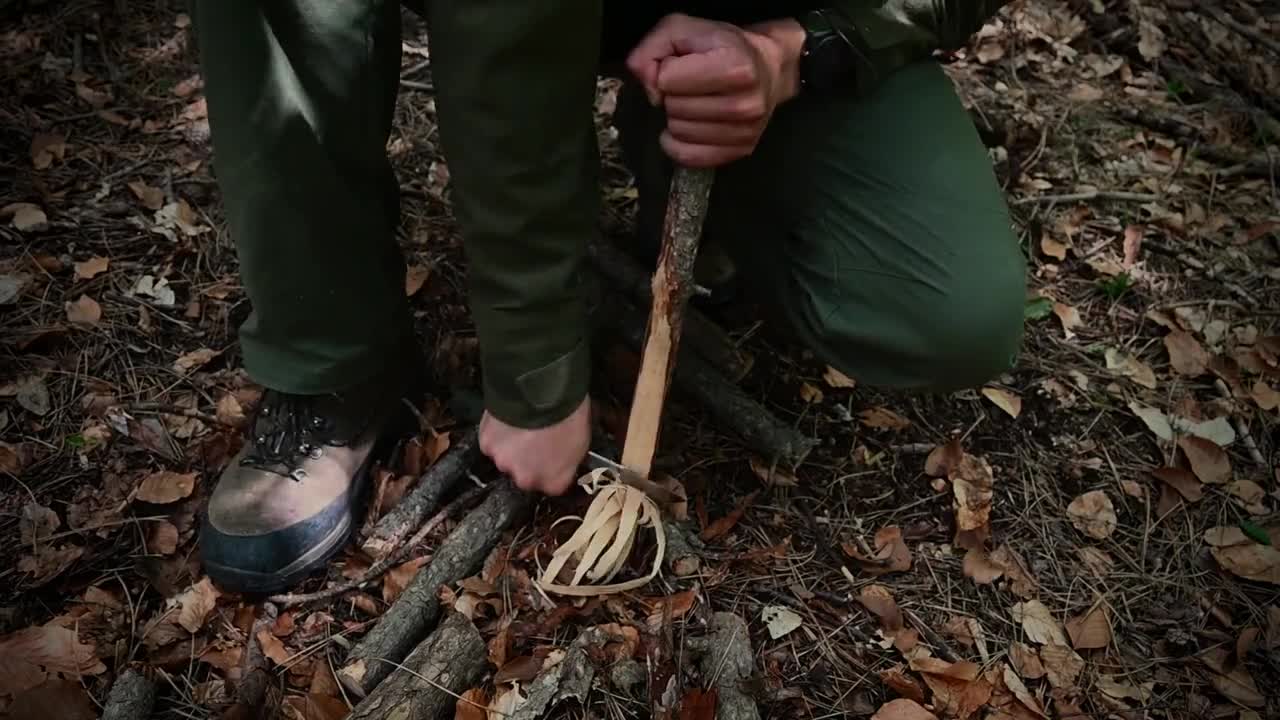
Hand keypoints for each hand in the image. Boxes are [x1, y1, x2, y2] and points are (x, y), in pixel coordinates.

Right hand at [478, 396, 590, 495]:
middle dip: (528, 460)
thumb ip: (568, 460)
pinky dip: (497, 434)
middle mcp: (526, 479)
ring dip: (511, 447)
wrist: (542, 392)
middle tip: (535, 438)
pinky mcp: (487, 444)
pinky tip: (508, 421)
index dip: (552, 468)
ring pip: (506, 459)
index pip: (552, 484)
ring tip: (521, 427)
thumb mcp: (581, 442)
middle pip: (525, 475)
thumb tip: (563, 459)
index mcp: (554, 482)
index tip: (553, 456)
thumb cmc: (568, 415)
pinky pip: (492, 442)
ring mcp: (504, 462)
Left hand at [626, 14, 804, 167]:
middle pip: (673, 108)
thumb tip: (648, 86)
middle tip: (689, 86)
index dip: (667, 70)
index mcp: (735, 67)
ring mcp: (744, 131)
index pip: (668, 80)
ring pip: (679, 133)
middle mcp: (744, 103)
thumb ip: (652, 48)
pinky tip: (687, 128)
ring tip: (693, 103)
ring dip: (677, 118)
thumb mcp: (683, 29)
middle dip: (672, 95)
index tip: (683, 66)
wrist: (768, 68)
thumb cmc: (724, 46)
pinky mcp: (741, 150)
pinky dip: (679, 144)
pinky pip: (689, 157)